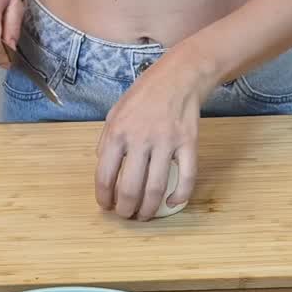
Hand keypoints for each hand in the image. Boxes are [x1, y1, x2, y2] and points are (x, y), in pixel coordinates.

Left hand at [95, 49, 216, 220]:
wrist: (179, 76)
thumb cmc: (145, 94)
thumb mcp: (115, 112)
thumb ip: (106, 140)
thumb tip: (102, 166)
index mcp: (118, 133)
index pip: (105, 176)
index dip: (104, 198)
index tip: (107, 206)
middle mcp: (140, 139)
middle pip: (130, 189)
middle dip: (126, 210)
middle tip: (126, 216)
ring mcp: (166, 142)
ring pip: (156, 189)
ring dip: (149, 210)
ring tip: (145, 216)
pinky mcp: (188, 143)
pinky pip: (187, 177)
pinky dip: (180, 196)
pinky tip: (173, 203)